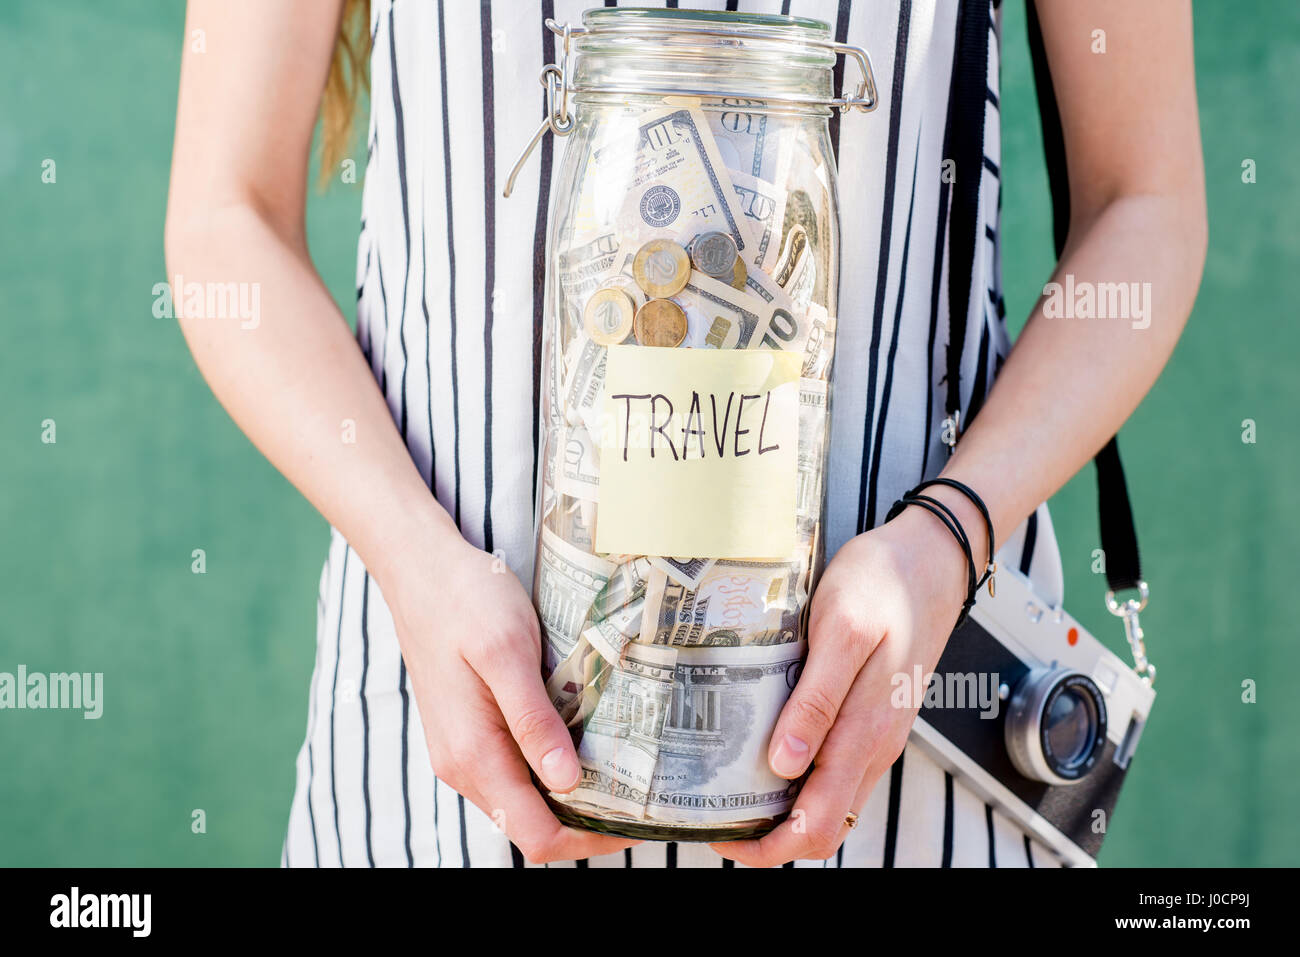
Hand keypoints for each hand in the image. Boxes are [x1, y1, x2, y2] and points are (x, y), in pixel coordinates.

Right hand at [377, 512, 638, 863]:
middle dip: (587, 820)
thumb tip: (566, 782)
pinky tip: (580, 737)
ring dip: (570, 794)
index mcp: (474, 754)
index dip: (590, 839)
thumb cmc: (466, 599)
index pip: (537, 835)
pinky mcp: (465, 732)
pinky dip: (549, 768)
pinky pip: (512, 771)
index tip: (638, 819)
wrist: (418, 567)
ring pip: (523, 800)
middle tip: (641, 790)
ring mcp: (460, 751)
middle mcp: (462, 766)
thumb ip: (532, 720)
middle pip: (533, 825)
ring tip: (620, 764)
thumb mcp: (508, 651)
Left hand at [711, 494, 981, 866]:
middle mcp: (874, 745)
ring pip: (826, 799)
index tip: (718, 830)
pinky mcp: (870, 715)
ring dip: (778, 805)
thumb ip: (818, 699)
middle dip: (765, 834)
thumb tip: (785, 763)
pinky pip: (833, 766)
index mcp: (866, 733)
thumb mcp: (843, 630)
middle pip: (820, 825)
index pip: (818, 825)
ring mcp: (875, 733)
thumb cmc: (886, 583)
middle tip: (710, 809)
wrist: (934, 557)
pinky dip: (795, 773)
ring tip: (725, 780)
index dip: (766, 845)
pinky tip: (761, 746)